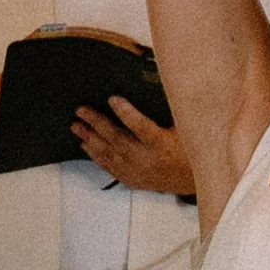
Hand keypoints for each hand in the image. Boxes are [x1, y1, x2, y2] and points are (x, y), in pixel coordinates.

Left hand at [72, 92, 195, 194]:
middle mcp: (146, 159)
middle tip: (81, 110)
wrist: (192, 181)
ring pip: (108, 154)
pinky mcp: (131, 179)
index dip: (126, 112)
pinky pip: (109, 167)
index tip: (113, 98)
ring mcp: (136, 171)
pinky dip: (95, 155)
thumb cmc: (189, 151)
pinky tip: (85, 145)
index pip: (141, 127)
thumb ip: (171, 112)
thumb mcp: (185, 130)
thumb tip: (161, 88)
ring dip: (90, 139)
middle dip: (97, 123)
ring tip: (76, 126)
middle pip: (117, 139)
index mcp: (161, 144)